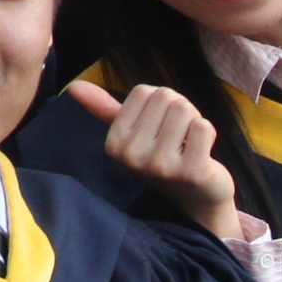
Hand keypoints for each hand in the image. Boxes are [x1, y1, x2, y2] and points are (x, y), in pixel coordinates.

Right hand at [64, 78, 235, 239]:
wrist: (195, 196)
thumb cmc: (163, 156)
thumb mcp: (132, 133)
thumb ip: (104, 108)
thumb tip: (73, 86)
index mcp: (115, 143)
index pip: (144, 91)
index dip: (158, 102)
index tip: (160, 127)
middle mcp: (133, 156)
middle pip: (166, 96)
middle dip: (178, 109)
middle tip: (178, 136)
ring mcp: (161, 165)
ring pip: (184, 108)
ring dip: (194, 121)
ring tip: (189, 143)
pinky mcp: (191, 171)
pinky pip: (203, 126)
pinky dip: (208, 133)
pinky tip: (201, 153)